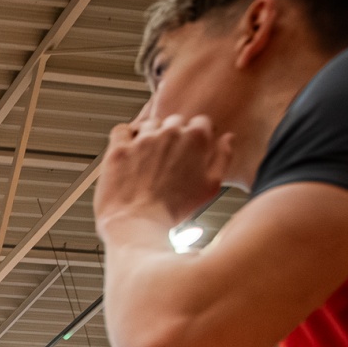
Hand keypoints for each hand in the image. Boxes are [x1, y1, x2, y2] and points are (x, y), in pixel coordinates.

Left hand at [94, 112, 232, 239]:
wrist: (139, 224)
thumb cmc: (175, 210)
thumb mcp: (211, 186)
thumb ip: (223, 157)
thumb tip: (228, 138)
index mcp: (195, 138)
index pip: (200, 122)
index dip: (196, 136)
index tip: (189, 148)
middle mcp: (170, 133)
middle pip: (174, 121)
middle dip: (173, 136)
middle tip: (167, 158)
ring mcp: (143, 139)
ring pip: (149, 125)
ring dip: (149, 136)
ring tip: (147, 158)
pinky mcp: (119, 148)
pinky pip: (121, 130)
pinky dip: (124, 137)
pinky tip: (127, 151)